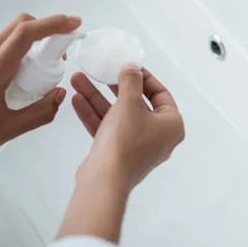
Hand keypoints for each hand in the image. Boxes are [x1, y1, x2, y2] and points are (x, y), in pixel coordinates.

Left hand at [0, 13, 81, 157]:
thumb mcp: (8, 130)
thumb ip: (40, 113)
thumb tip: (59, 94)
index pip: (26, 33)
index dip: (54, 24)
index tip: (73, 24)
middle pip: (19, 26)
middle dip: (45, 31)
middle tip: (57, 54)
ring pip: (7, 38)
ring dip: (28, 46)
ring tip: (32, 77)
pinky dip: (11, 56)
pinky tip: (10, 82)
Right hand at [56, 65, 183, 242]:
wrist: (105, 180)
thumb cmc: (125, 139)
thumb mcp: (129, 102)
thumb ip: (131, 80)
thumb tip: (133, 67)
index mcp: (171, 125)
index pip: (160, 94)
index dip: (144, 77)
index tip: (128, 66)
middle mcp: (158, 137)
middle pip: (135, 103)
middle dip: (112, 86)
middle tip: (100, 71)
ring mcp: (137, 147)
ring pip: (117, 116)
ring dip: (97, 98)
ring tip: (77, 80)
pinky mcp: (118, 154)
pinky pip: (108, 129)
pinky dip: (94, 115)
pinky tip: (77, 100)